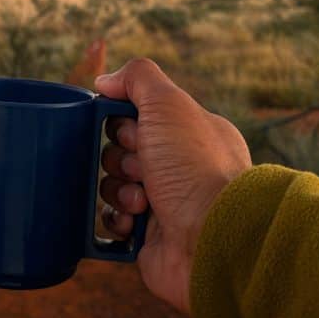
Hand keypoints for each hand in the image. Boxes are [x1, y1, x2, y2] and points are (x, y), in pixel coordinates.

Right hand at [96, 59, 250, 313]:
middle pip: (122, 150)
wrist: (212, 239)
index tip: (133, 131)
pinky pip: (113, 222)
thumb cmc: (195, 168)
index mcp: (191, 135)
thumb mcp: (169, 103)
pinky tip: (133, 222)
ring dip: (118, 189)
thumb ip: (138, 78)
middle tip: (140, 168)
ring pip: (113, 185)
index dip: (125, 122)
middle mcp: (181, 168)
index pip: (140, 116)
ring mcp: (165, 204)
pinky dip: (116, 219)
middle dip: (120, 158)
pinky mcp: (149, 238)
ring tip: (141, 201)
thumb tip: (106, 80)